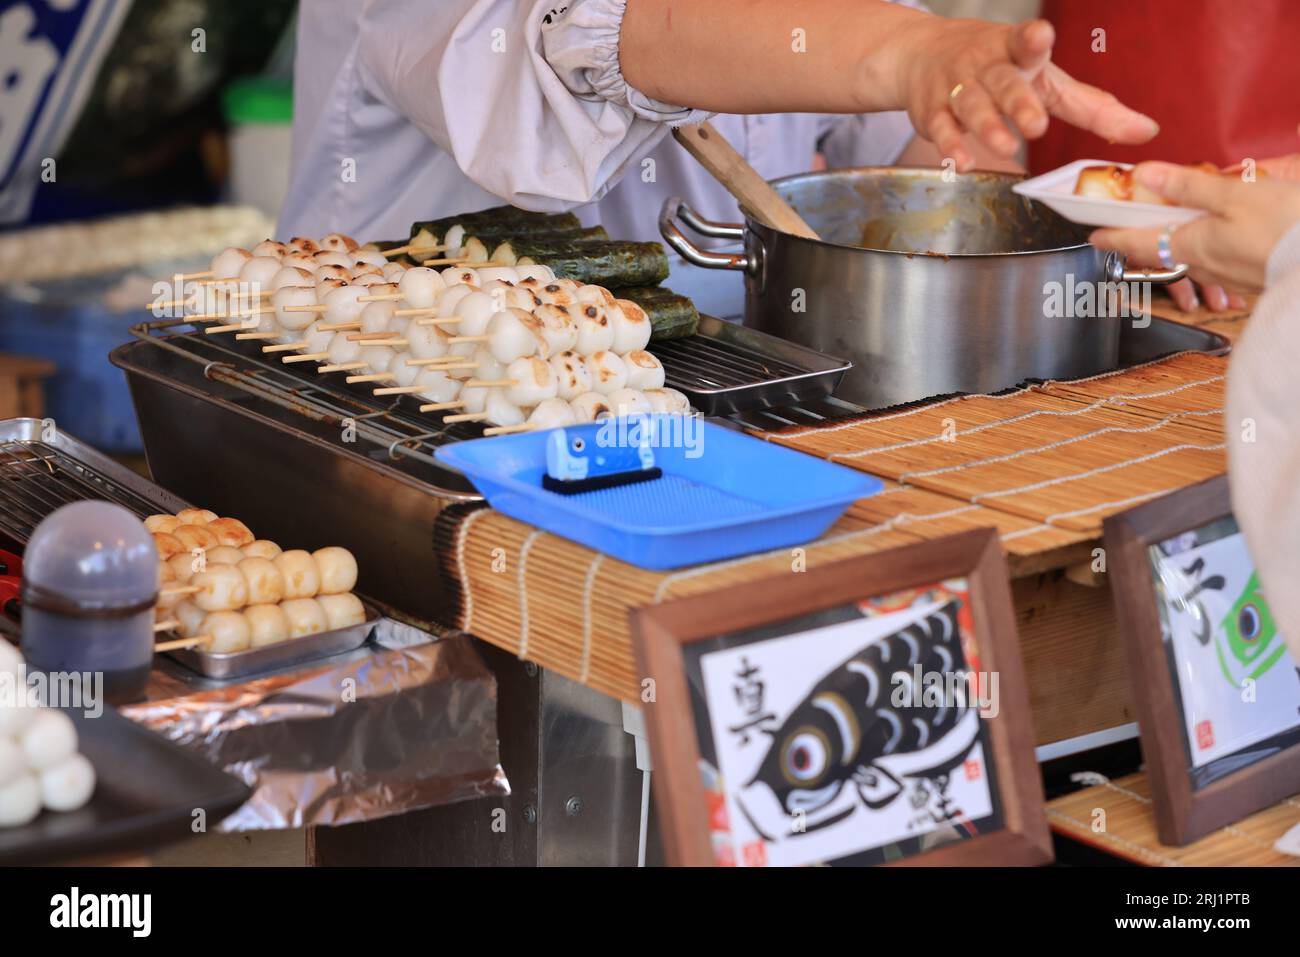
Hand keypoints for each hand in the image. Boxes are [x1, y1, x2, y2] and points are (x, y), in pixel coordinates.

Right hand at [893, 18, 1158, 171]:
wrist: (923, 54)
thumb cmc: (999, 68)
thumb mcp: (1046, 80)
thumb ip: (1093, 108)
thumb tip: (1147, 131)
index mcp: (1017, 50)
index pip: (1025, 40)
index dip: (1032, 39)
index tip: (1041, 35)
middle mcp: (986, 64)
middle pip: (1002, 81)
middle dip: (1018, 101)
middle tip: (1037, 124)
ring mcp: (956, 85)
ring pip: (971, 105)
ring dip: (987, 127)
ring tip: (1007, 147)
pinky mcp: (931, 109)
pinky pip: (940, 127)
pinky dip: (950, 145)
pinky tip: (961, 161)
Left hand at [1090, 162, 1299, 294]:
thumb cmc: (1285, 227)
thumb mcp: (1233, 196)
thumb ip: (1188, 186)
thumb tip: (1145, 174)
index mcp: (1192, 246)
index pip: (1139, 242)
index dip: (1114, 237)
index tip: (1094, 236)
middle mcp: (1204, 266)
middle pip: (1163, 252)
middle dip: (1143, 240)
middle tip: (1128, 230)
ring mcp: (1229, 276)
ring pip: (1191, 258)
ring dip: (1177, 245)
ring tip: (1172, 229)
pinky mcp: (1251, 278)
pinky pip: (1218, 264)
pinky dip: (1208, 249)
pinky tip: (1218, 240)